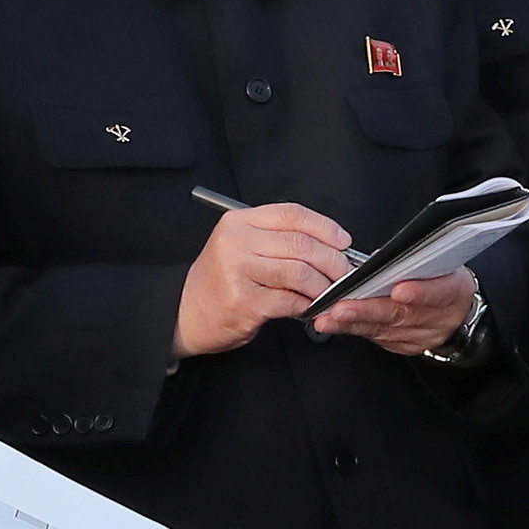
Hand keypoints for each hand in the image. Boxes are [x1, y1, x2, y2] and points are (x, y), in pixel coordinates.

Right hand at [175, 202, 361, 358]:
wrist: (185, 314)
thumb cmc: (219, 282)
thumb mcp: (241, 247)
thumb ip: (277, 240)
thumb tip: (329, 245)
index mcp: (239, 222)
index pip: (292, 214)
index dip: (325, 227)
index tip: (344, 241)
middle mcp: (236, 241)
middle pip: (301, 243)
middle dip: (332, 260)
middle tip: (344, 273)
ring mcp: (238, 271)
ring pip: (300, 272)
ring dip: (323, 286)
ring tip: (328, 293)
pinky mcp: (244, 301)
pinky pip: (290, 300)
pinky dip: (307, 305)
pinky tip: (309, 307)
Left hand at [312, 270, 481, 359]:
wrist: (459, 314)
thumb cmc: (445, 280)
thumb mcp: (443, 262)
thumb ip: (416, 259)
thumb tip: (378, 260)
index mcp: (454, 290)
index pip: (439, 292)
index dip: (419, 292)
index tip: (399, 290)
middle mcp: (438, 318)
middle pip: (402, 315)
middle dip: (368, 310)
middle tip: (342, 307)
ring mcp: (421, 336)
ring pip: (385, 330)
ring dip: (353, 323)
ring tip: (328, 318)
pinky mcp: (405, 346)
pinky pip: (379, 338)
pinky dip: (355, 330)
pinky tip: (335, 325)